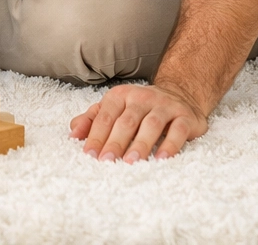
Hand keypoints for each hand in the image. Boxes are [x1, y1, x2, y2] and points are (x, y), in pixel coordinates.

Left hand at [70, 82, 207, 161]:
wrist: (179, 94)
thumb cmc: (139, 107)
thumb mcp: (114, 108)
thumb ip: (93, 119)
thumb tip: (73, 133)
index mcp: (120, 95)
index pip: (105, 116)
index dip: (96, 135)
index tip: (89, 155)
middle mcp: (141, 98)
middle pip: (126, 121)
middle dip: (115, 142)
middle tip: (107, 161)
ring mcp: (164, 106)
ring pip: (150, 125)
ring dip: (140, 144)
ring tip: (131, 162)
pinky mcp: (184, 117)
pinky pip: (177, 131)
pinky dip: (170, 145)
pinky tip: (162, 159)